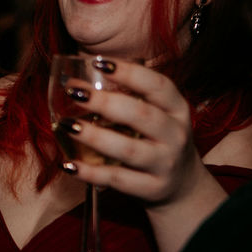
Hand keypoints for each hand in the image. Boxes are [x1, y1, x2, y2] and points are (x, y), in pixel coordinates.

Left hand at [60, 59, 206, 205]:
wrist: (183, 186)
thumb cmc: (158, 139)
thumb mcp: (158, 114)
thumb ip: (130, 96)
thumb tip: (79, 79)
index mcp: (177, 109)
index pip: (158, 86)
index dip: (129, 73)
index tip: (98, 63)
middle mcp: (175, 135)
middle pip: (141, 116)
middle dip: (105, 103)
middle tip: (75, 92)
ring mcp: (165, 164)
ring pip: (128, 149)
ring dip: (94, 137)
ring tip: (67, 125)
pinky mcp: (152, 188)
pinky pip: (117, 179)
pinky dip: (91, 173)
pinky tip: (69, 164)